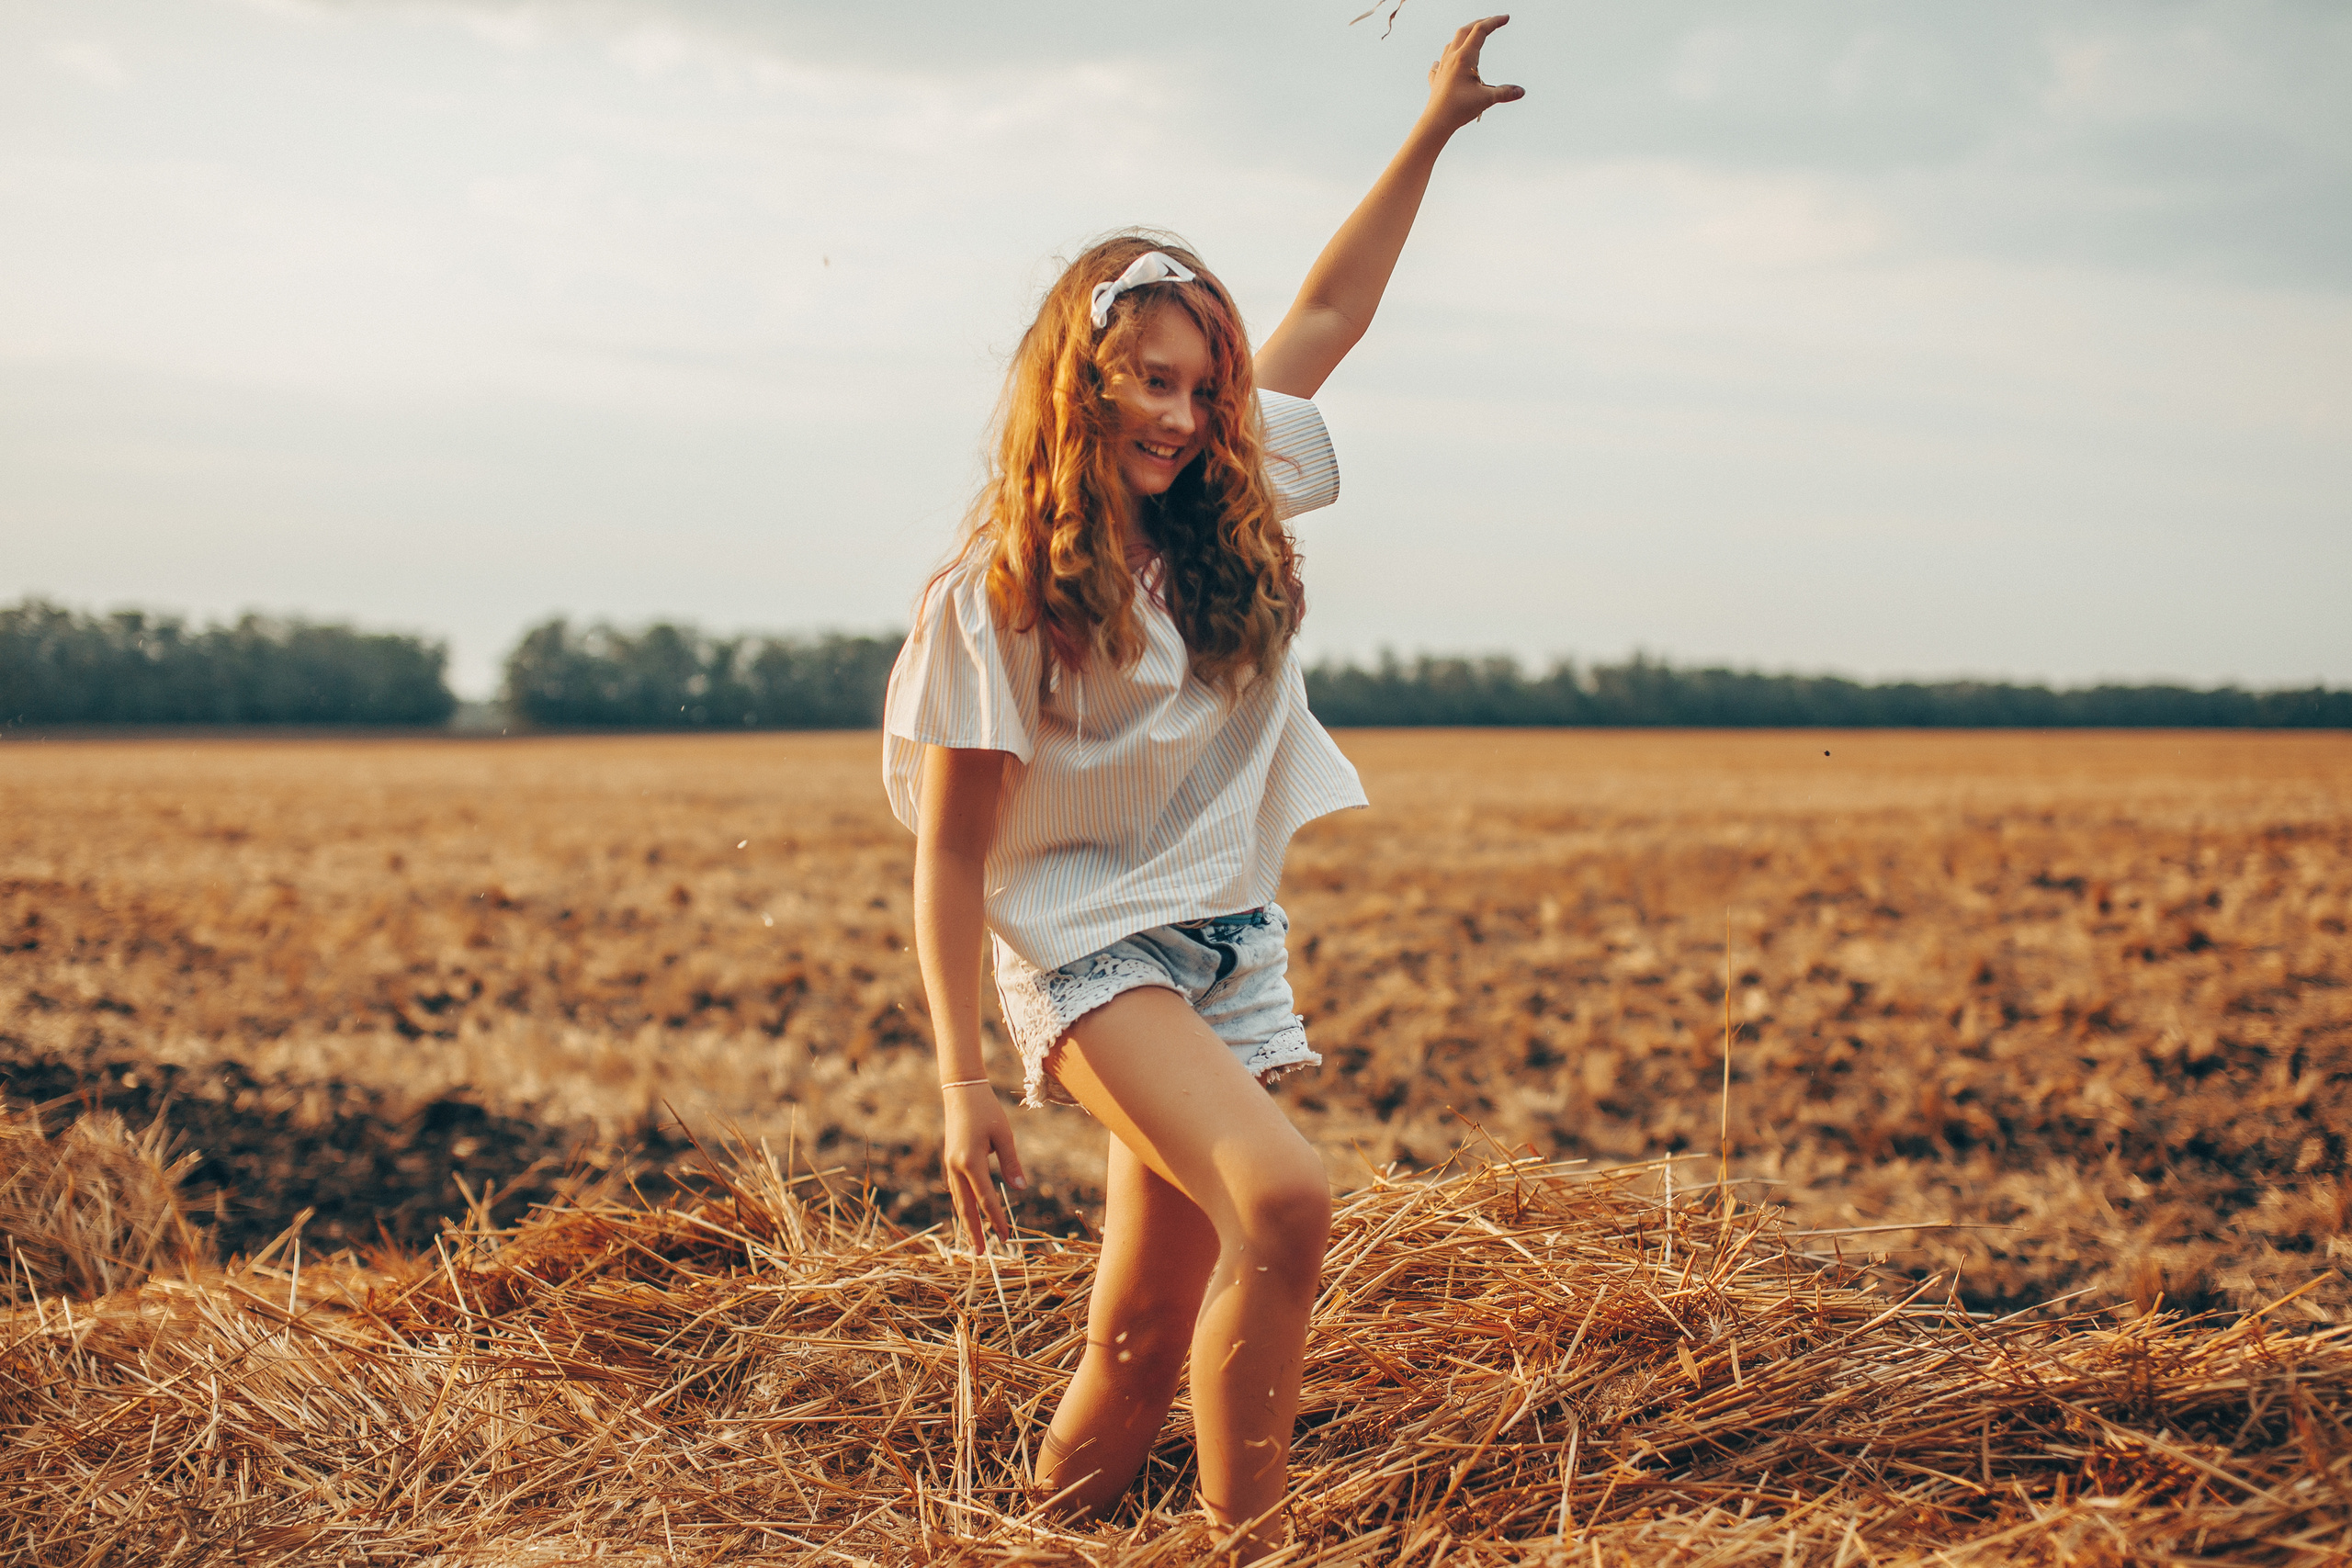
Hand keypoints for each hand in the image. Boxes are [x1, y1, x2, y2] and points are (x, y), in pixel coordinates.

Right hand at [941, 1082, 1026, 1246]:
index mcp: (970, 1161)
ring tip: (974, 1240)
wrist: (961, 1091)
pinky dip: (962, 1205)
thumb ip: (1011, 1163)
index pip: (986, 1198)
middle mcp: (956, 1166)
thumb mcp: (1004, 1135)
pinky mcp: (950, 1160)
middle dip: (974, 1230)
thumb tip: (1021, 1190)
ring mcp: (950, 1164)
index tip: (1005, 1236)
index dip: (996, 1218)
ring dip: (966, 1220)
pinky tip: (968, 1213)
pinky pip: (956, 1189)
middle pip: (965, 1206)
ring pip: (958, 1199)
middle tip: (981, 1253)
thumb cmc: (987, 1110)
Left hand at [1421, 15, 1524, 136]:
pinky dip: (1444, 59)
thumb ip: (1505, 93)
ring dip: (1463, 37)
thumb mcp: (1487, 99)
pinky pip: (1438, 64)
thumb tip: (1521, 92)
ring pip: (1451, 44)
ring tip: (1471, 38)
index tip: (1505, 18)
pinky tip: (1442, 63)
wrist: (1436, 122)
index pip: (1481, 31)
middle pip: (1464, 31)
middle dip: (1479, 23)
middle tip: (1491, 22)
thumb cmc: (1459, 109)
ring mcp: (1442, 68)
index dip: (1494, 22)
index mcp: (1464, 57)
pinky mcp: (1436, 79)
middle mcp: (1451, 58)